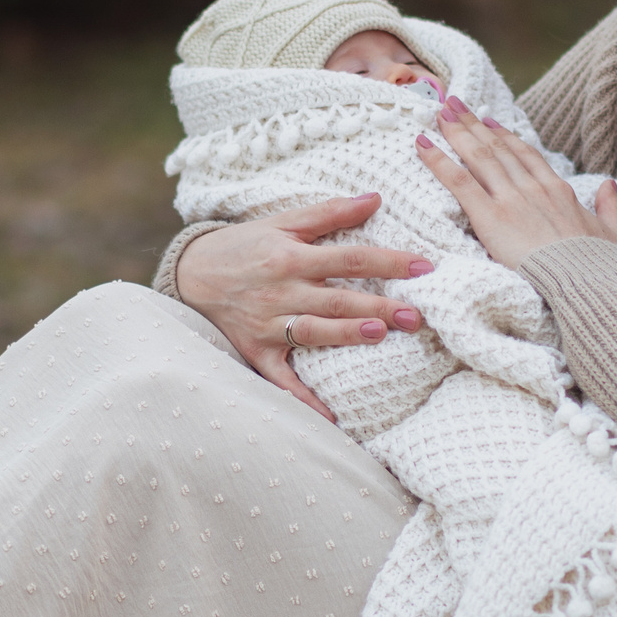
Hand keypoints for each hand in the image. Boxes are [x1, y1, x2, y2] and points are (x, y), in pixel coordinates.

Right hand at [175, 194, 433, 420]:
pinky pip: (282, 380)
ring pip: (313, 332)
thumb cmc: (244, 245)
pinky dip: (304, 399)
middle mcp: (281, 291)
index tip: (426, 267)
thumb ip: (330, 212)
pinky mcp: (256, 352)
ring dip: (345, 335)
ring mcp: (267, 324)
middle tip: (417, 314)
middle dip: (379, 306)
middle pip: (337, 299)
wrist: (190, 274)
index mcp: (291, 256)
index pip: (350, 258)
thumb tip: (376, 199)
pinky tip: (333, 417)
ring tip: (379, 335)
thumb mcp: (283, 222)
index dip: (389, 262)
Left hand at [415, 97, 616, 267]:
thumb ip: (611, 207)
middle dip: (473, 124)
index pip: (526, 156)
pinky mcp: (490, 217)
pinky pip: (459, 181)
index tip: (489, 122)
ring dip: (456, 132)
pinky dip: (439, 160)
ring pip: (478, 156)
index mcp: (558, 191)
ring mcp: (510, 199)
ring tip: (439, 112)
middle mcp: (532, 188)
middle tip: (453, 104)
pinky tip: (422, 143)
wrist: (586, 282)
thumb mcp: (615, 234)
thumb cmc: (600, 266)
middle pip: (497, 148)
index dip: (505, 137)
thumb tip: (609, 185)